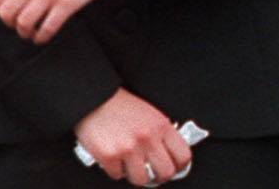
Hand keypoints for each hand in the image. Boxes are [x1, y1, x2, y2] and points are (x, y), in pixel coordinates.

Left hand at [0, 0, 120, 43]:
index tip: (5, 14)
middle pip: (7, 13)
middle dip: (10, 24)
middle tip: (18, 25)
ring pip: (24, 23)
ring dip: (25, 33)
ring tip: (30, 33)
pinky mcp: (68, 2)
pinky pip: (48, 27)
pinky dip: (42, 37)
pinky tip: (43, 37)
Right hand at [75, 89, 192, 185]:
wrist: (96, 99)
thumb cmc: (122, 106)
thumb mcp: (151, 115)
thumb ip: (161, 134)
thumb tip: (169, 156)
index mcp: (162, 126)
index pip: (183, 155)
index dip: (180, 167)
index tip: (175, 169)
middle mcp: (148, 138)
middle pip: (166, 172)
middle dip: (160, 177)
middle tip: (153, 174)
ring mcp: (129, 148)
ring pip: (142, 179)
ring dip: (136, 175)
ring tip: (132, 167)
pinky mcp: (109, 156)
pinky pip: (117, 175)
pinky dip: (116, 170)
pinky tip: (115, 159)